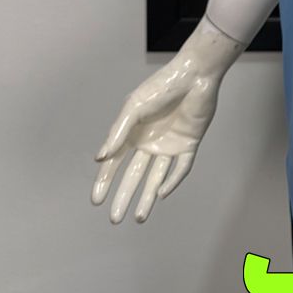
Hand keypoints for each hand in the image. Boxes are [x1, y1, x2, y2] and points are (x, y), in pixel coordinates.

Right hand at [90, 17, 243, 223]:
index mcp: (133, 132)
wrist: (195, 74)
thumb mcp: (135, 107)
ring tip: (138, 218)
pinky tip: (162, 194)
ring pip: (156, 176)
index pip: (115, 162)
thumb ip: (119, 133)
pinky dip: (172, 181)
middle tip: (116, 219)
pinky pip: (181, 168)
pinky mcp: (189, 143)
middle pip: (134, 174)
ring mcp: (170, 143)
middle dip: (125, 196)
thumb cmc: (162, 86)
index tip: (96, 201)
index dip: (105, 181)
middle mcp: (150, 141)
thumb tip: (99, 158)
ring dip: (147, 197)